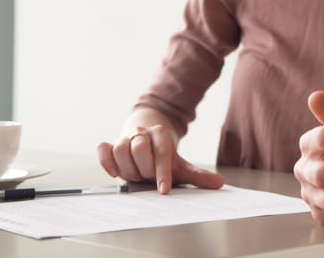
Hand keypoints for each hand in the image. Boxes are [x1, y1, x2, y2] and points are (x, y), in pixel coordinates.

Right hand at [96, 124, 223, 193]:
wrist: (146, 138)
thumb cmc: (163, 157)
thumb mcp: (180, 165)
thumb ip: (197, 175)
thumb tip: (219, 183)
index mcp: (162, 135)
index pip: (163, 153)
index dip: (163, 172)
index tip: (164, 190)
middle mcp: (143, 133)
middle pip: (139, 148)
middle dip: (144, 168)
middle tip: (147, 177)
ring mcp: (125, 137)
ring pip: (120, 149)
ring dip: (127, 168)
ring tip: (135, 176)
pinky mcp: (111, 143)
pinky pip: (104, 149)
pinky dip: (107, 161)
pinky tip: (115, 172)